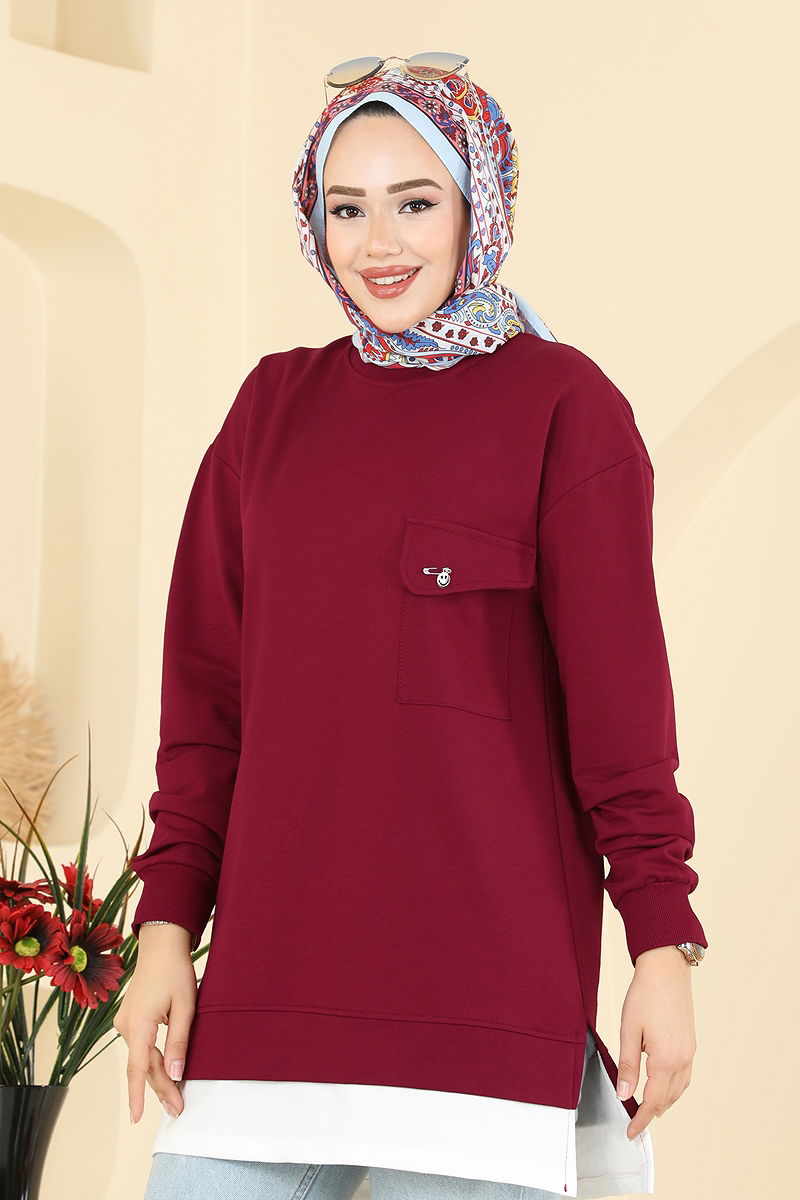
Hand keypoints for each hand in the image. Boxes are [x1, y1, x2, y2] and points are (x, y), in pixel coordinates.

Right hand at [113, 924, 197, 1124]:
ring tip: (173, 1099)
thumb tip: (175, 1075)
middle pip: (142, 1066)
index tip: (137, 1118)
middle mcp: (126, 1025)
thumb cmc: (175, 972)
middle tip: (177, 1110)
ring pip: (141, 1058)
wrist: (161, 946)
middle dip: (160, 1090)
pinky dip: (151, 1062)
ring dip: (155, 1078)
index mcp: (139, 1023)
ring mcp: (125, 1023)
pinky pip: (140, 1048)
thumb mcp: (185, 1006)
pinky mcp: (129, 1020)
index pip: (137, 1067)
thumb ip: (179, 1042)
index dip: (138, 1095)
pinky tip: (164, 1074)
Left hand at [617, 945, 696, 1139]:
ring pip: (679, 1090)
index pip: (652, 1101)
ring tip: (647, 1110)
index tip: (630, 1132)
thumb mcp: (628, 1030)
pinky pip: (685, 1077)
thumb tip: (625, 1094)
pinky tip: (663, 1085)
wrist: (666, 970)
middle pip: (667, 1099)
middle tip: (634, 1124)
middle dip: (650, 1114)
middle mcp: (682, 1060)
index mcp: (665, 1060)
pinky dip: (674, 1089)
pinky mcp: (691, 1043)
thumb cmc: (645, 995)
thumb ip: (627, 1066)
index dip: (640, 1120)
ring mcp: (690, 1052)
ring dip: (664, 1103)